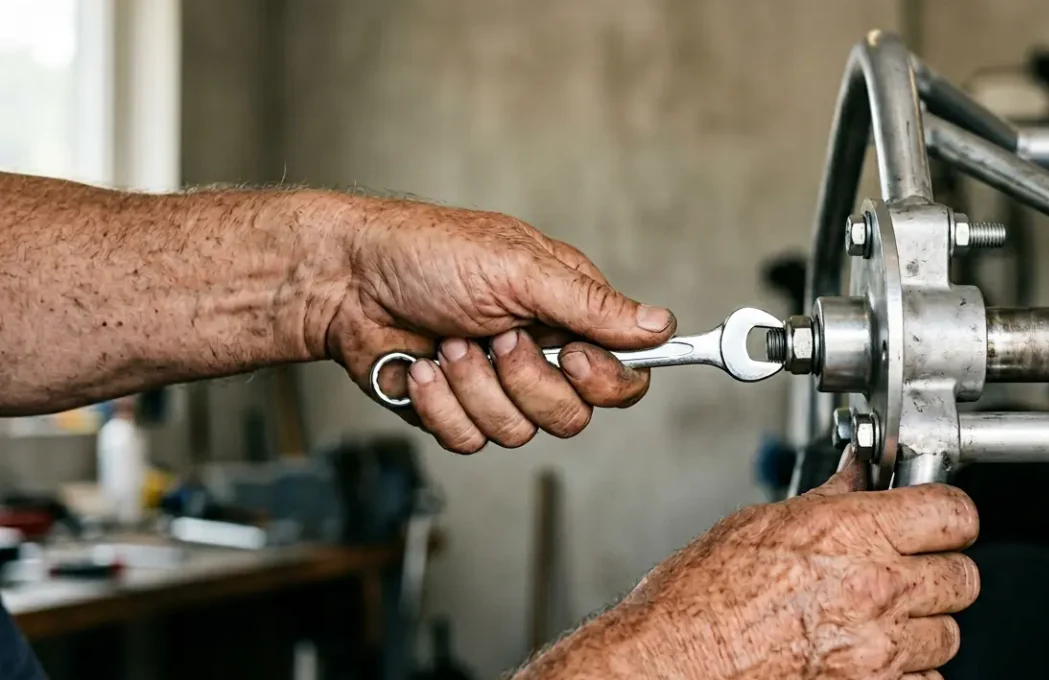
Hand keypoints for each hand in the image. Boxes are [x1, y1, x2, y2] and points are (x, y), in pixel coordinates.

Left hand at [323, 196, 675, 452]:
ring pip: (519, 432)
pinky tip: (423, 368)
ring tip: (448, 342)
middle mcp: (539, 354)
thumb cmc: (427, 253)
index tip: (570, 353)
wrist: (345, 282)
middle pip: (574, 414)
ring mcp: (497, 387)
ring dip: (476, 387)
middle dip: (526, 380)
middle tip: (497, 337)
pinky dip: (441, 406)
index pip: (623, 374)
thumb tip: (661, 324)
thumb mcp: (520, 269)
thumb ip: (592, 306)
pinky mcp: (456, 413)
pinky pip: (470, 441)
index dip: (604, 378)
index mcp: (567, 314)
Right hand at [516, 452, 979, 679]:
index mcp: (853, 532)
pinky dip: (906, 670)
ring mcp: (880, 648)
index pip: (953, 513)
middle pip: (964, 577)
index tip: (937, 518)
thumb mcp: (760, 525)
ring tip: (882, 618)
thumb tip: (855, 479)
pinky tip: (869, 654)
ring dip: (924, 626)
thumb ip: (825, 502)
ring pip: (949, 636)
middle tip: (910, 568)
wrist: (677, 660)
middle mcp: (877, 589)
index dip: (948, 514)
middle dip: (941, 571)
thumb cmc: (700, 598)